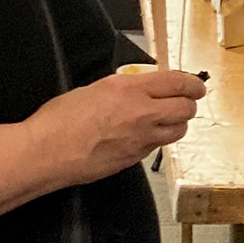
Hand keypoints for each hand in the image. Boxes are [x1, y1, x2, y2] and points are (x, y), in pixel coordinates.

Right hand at [28, 66, 206, 185]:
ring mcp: (140, 139)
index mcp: (129, 89)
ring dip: (177, 124)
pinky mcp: (134, 159)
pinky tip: (142, 136)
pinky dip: (156, 140)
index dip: (193, 83)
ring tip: (166, 120)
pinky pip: (156, 147)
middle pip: (186, 109)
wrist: (46, 152)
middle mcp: (141, 113)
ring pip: (178, 131)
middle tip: (184, 102)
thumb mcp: (95, 88)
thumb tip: (143, 89)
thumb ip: (125, 88)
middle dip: (189, 104)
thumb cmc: (59, 119)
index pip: (178, 82)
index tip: (196, 84)